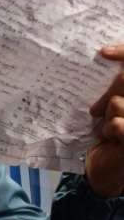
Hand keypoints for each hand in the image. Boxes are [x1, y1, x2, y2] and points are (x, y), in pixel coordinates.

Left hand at [85, 45, 123, 196]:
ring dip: (108, 116)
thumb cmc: (111, 132)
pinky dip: (108, 131)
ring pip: (117, 103)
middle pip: (123, 82)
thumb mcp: (113, 104)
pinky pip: (116, 124)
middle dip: (108, 98)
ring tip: (109, 129)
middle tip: (97, 112)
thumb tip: (105, 52)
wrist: (107, 167)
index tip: (103, 52)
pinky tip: (111, 139)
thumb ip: (116, 83)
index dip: (122, 52)